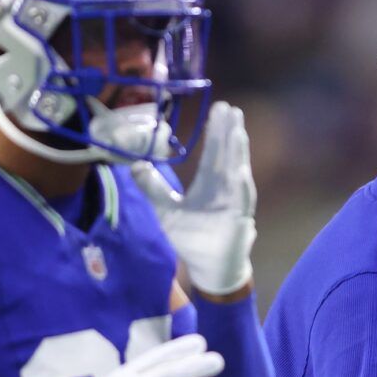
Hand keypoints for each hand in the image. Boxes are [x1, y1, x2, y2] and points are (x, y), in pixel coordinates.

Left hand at [131, 101, 256, 296]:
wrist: (208, 268)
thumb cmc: (192, 239)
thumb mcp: (165, 210)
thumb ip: (152, 187)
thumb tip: (134, 165)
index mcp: (209, 184)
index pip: (214, 152)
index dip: (216, 132)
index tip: (219, 109)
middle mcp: (225, 189)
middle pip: (228, 156)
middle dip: (229, 133)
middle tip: (232, 109)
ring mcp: (234, 203)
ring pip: (237, 173)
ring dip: (238, 154)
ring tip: (238, 132)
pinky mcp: (238, 221)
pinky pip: (241, 202)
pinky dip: (241, 187)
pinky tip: (241, 172)